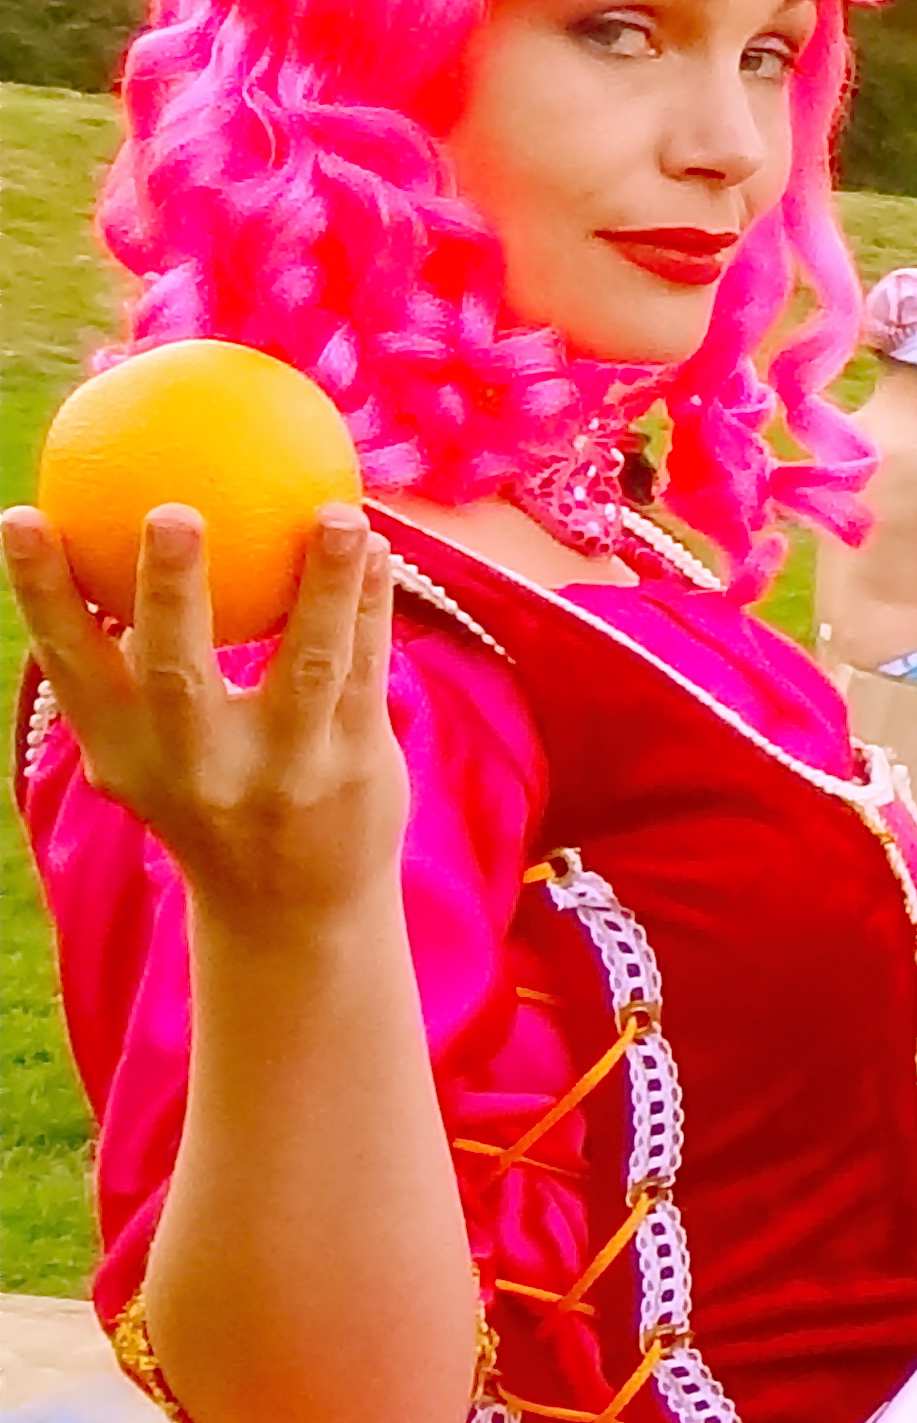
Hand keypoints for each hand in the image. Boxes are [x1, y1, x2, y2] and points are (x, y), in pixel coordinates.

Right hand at [4, 504, 408, 931]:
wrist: (293, 911)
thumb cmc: (206, 798)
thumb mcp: (144, 754)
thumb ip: (123, 673)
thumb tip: (97, 538)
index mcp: (126, 751)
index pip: (70, 664)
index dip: (40, 593)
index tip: (20, 518)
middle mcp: (196, 766)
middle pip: (178, 671)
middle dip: (173, 592)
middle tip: (171, 511)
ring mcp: (283, 771)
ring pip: (306, 665)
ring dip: (324, 586)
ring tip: (340, 515)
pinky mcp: (356, 768)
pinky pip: (366, 670)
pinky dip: (370, 605)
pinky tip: (375, 549)